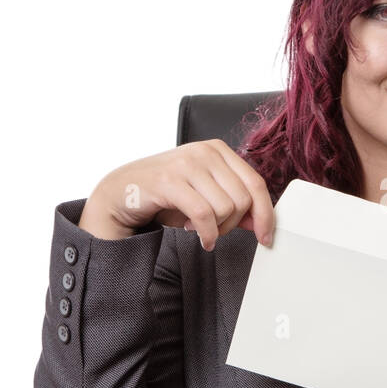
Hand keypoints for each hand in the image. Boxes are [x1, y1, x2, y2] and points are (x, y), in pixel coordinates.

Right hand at [80, 139, 275, 250]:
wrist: (121, 191)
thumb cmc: (165, 194)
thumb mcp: (206, 196)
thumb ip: (235, 205)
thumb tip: (262, 222)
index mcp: (218, 150)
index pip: (256, 183)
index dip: (266, 214)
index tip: (265, 237)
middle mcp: (205, 152)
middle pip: (243, 199)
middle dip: (234, 225)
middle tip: (216, 232)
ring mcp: (186, 164)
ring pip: (226, 208)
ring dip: (217, 230)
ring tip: (201, 230)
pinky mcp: (169, 181)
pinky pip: (204, 215)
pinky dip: (206, 233)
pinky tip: (199, 237)